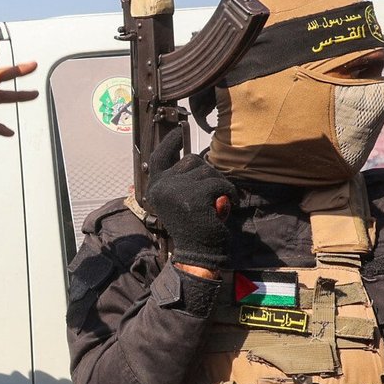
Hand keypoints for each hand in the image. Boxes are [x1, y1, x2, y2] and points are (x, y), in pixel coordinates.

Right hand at [144, 128, 236, 273]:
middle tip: (214, 191)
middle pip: (191, 160)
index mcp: (155, 188)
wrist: (197, 253)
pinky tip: (228, 205)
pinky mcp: (193, 197)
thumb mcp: (177, 201)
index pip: (158, 158)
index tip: (179, 130)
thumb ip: (178, 182)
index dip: (169, 142)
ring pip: (206, 170)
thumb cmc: (192, 227)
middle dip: (207, 172)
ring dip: (219, 184)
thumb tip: (192, 159)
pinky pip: (218, 183)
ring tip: (220, 201)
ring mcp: (175, 191)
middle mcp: (161, 187)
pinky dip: (228, 193)